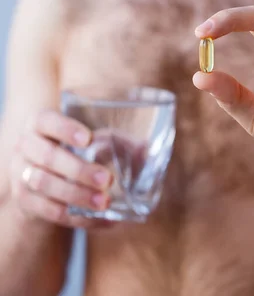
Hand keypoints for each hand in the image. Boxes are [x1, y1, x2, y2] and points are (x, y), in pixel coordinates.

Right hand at [10, 110, 113, 228]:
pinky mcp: (24, 202)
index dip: (66, 129)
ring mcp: (20, 175)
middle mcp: (24, 146)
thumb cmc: (71, 152)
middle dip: (79, 170)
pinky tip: (102, 219)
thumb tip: (146, 148)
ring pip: (46, 186)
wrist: (39, 183)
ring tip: (105, 202)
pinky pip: (50, 212)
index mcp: (38, 123)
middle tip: (107, 179)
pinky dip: (78, 217)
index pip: (46, 121)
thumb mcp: (87, 141)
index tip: (89, 139)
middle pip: (48, 156)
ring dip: (78, 195)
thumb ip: (115, 141)